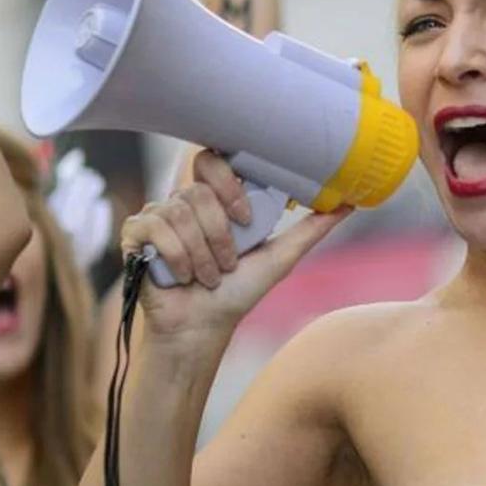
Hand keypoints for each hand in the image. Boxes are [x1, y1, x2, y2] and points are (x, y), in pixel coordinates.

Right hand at [120, 148, 347, 341]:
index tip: (247, 219)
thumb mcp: (281, 256)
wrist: (202, 327)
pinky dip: (176, 257)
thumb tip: (349, 202)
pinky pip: (154, 227)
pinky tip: (183, 277)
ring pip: (180, 211)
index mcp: (216, 198)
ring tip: (209, 277)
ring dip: (202, 254)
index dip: (229, 185)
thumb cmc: (238, 293)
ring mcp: (158, 214)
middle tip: (230, 261)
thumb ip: (311, 228)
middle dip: (220, 231)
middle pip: (198, 190)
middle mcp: (185, 200)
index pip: (213, 159)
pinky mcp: (136, 234)